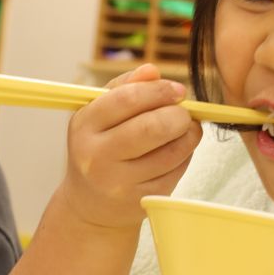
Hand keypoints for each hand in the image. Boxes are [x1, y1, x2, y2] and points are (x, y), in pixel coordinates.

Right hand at [58, 63, 201, 229]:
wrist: (90, 203)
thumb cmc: (100, 146)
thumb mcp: (100, 113)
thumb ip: (125, 86)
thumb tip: (152, 71)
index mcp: (85, 125)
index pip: (126, 99)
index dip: (159, 91)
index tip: (179, 90)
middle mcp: (96, 156)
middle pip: (152, 128)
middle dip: (178, 115)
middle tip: (185, 112)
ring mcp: (118, 182)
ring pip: (171, 152)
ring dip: (188, 136)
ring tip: (186, 128)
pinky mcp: (140, 200)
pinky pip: (175, 171)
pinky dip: (185, 156)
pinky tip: (178, 150)